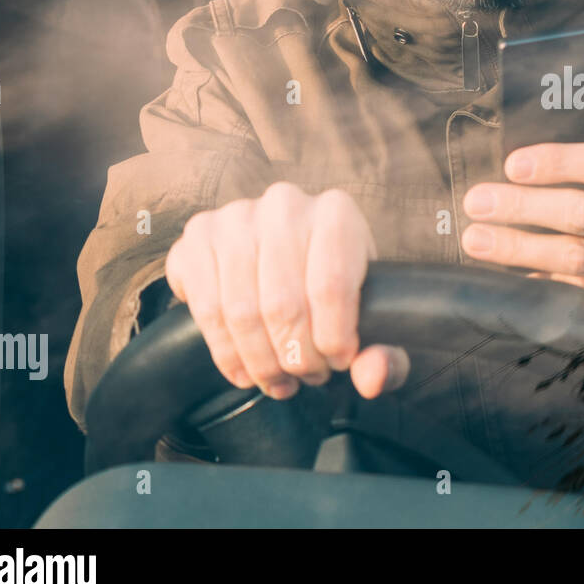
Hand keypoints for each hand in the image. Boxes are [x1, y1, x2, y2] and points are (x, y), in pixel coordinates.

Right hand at [164, 182, 409, 400]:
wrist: (292, 254)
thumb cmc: (337, 287)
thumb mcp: (370, 317)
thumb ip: (385, 354)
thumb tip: (372, 376)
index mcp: (336, 212)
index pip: (330, 287)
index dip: (333, 340)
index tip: (338, 363)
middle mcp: (283, 204)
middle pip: (282, 304)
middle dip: (295, 358)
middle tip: (306, 377)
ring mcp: (235, 217)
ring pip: (241, 312)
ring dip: (260, 361)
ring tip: (279, 379)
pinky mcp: (198, 236)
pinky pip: (205, 309)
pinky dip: (226, 353)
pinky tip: (245, 370)